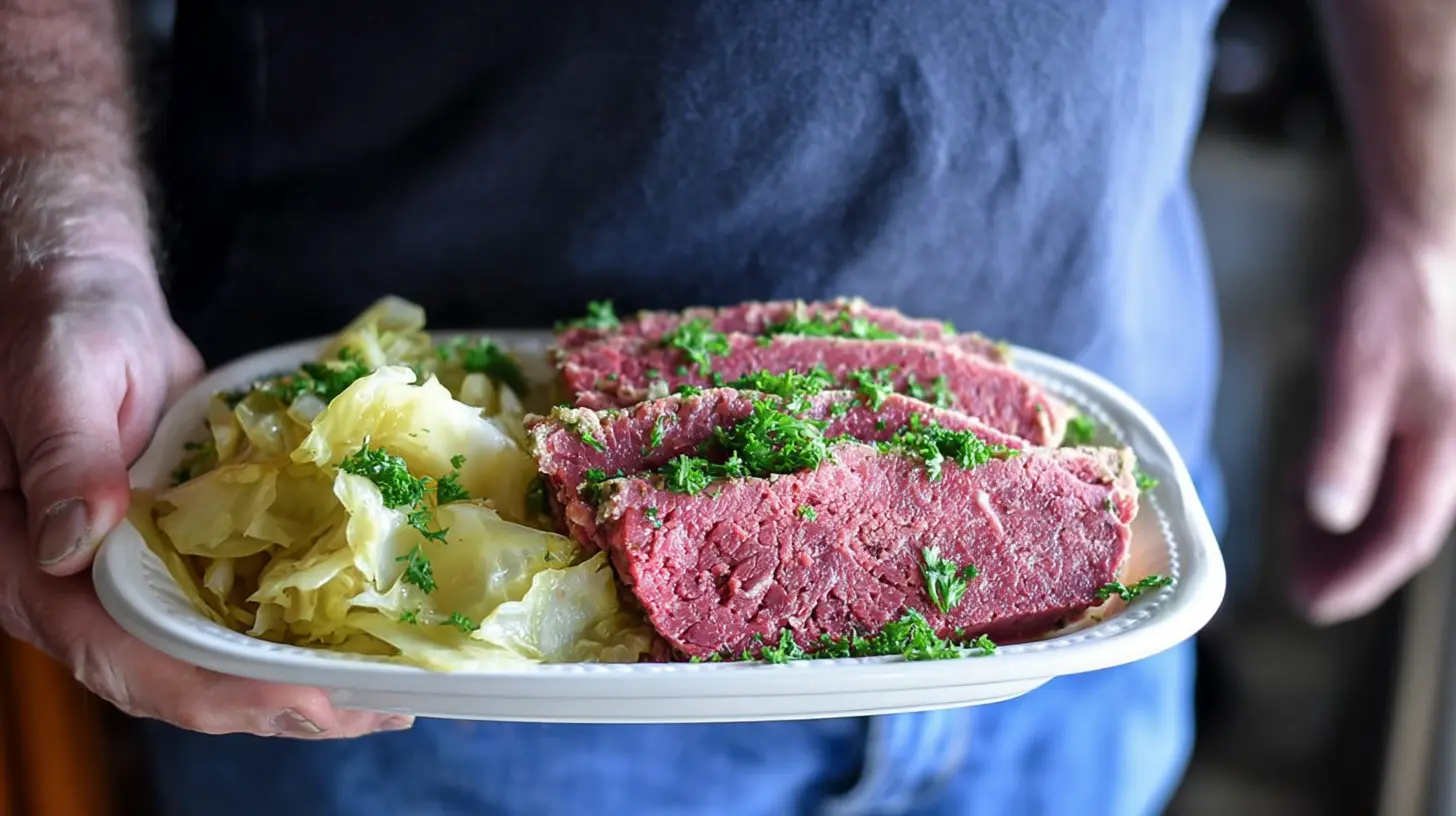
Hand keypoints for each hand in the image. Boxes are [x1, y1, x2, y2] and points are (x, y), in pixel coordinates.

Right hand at [0, 260, 411, 736]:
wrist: (83, 296)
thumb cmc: (57, 328)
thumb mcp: (56, 380)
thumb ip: (65, 458)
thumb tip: (75, 542)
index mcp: (29, 570)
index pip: (120, 656)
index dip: (212, 688)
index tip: (298, 700)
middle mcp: (82, 592)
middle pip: (176, 676)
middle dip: (273, 704)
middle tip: (371, 712)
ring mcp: (132, 576)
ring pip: (208, 656)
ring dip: (291, 682)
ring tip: (380, 698)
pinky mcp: (176, 552)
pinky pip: (229, 609)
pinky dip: (287, 632)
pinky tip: (353, 640)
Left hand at [1295, 224, 1455, 623]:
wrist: (1418, 246)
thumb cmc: (1392, 303)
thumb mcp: (1356, 375)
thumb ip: (1344, 447)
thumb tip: (1328, 516)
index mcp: (1444, 451)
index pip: (1404, 539)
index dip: (1358, 580)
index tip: (1312, 605)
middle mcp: (1449, 451)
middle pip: (1401, 530)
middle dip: (1348, 567)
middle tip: (1295, 590)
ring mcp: (1438, 435)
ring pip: (1394, 506)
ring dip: (1345, 536)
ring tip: (1295, 555)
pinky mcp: (1419, 416)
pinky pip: (1388, 475)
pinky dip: (1349, 494)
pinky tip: (1305, 497)